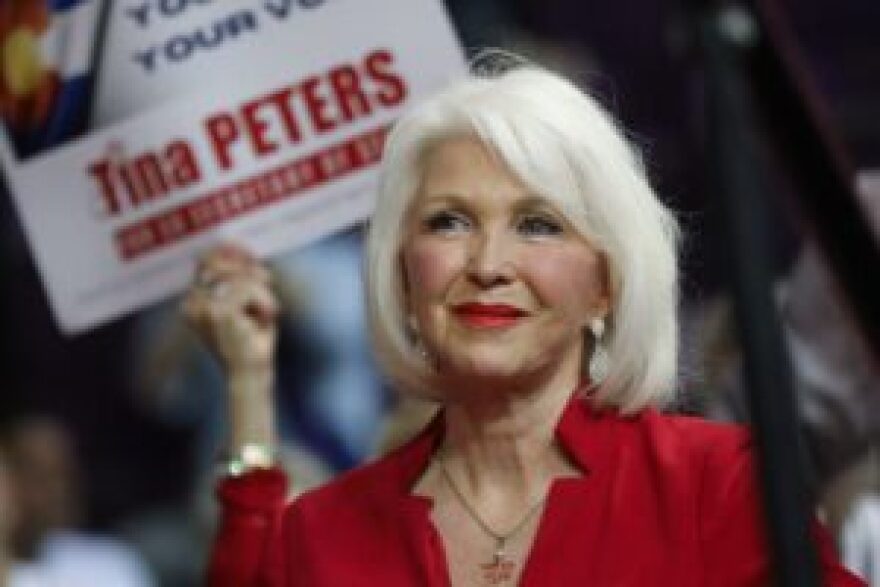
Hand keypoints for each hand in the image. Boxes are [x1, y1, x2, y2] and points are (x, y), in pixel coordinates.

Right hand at [183, 243, 278, 375]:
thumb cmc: (252, 342)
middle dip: (246, 266)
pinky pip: (249, 288)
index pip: (205, 261)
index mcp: (194, 302)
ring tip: (267, 311)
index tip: (251, 255)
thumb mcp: (248, 303)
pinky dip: (265, 300)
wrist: (250, 375)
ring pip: (238, 276)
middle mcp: (193, 304)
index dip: (229, 251)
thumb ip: (242, 276)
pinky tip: (266, 317)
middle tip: (267, 280)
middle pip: (217, 261)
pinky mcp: (221, 313)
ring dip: (261, 291)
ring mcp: (205, 308)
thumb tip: (237, 245)